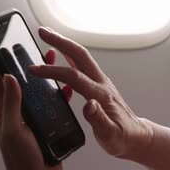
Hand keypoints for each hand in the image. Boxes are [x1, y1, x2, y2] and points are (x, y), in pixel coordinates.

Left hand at [0, 41, 75, 169]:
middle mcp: (15, 110)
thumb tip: (8, 77)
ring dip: (40, 71)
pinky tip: (64, 84)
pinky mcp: (44, 121)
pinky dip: (57, 90)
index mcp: (2, 111)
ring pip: (35, 87)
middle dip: (16, 57)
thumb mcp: (14, 130)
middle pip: (15, 77)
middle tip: (21, 40)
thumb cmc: (23, 160)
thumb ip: (11, 104)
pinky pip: (51, 101)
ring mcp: (30, 115)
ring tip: (48, 55)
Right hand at [29, 27, 153, 158]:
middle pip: (80, 55)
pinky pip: (82, 66)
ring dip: (64, 45)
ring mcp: (101, 82)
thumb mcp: (110, 135)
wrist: (136, 136)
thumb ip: (99, 120)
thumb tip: (88, 104)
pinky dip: (69, 56)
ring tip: (47, 36)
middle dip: (60, 41)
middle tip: (42, 31)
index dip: (53, 71)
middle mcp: (101, 83)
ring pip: (81, 57)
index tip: (34, 69)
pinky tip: (60, 56)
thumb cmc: (123, 138)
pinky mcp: (99, 85)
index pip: (74, 77)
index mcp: (101, 95)